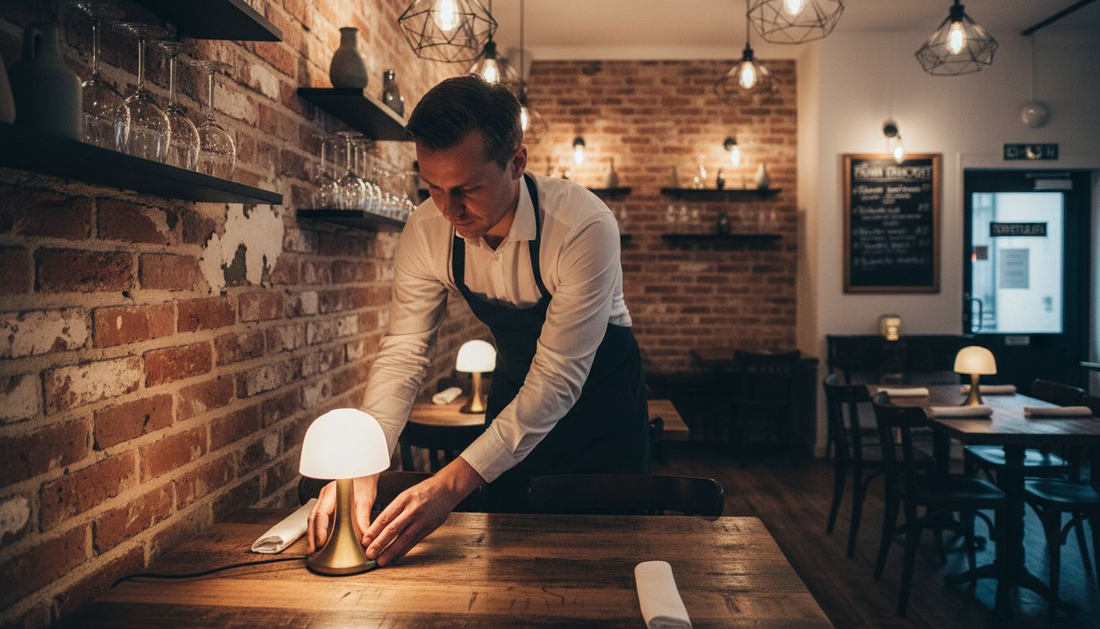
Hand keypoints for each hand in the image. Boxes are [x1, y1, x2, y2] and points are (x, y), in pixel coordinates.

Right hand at [306, 474, 378, 553]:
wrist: (364, 473)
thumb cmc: (364, 482)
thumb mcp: (365, 500)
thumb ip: (363, 518)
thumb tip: (364, 536)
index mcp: (331, 493)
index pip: (321, 513)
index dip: (319, 530)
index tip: (320, 542)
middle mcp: (324, 496)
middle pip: (313, 518)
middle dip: (312, 536)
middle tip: (312, 551)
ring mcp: (323, 500)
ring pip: (313, 519)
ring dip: (312, 535)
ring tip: (313, 550)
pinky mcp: (326, 505)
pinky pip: (318, 519)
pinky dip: (317, 530)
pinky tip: (319, 541)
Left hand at [364, 457, 483, 566]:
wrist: (446, 489)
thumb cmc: (423, 491)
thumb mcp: (406, 495)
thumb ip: (394, 509)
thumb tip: (377, 527)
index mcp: (403, 499)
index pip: (385, 517)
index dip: (373, 530)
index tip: (364, 541)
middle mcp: (412, 510)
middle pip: (393, 529)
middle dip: (379, 543)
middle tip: (369, 554)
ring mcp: (422, 519)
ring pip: (404, 538)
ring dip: (391, 551)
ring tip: (381, 561)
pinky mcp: (430, 527)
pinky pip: (414, 541)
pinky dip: (403, 551)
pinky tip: (395, 557)